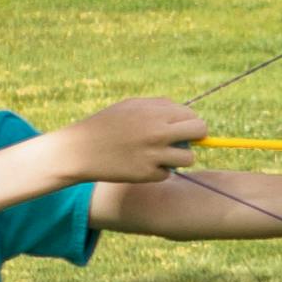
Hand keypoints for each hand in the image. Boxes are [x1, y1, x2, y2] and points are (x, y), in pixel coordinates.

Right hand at [58, 92, 208, 180]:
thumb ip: (159, 106)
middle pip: (200, 132)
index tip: (182, 128)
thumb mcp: (131, 106)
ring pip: (188, 158)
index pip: (192, 116)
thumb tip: (186, 113)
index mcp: (155, 113)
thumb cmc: (106, 124)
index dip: (190, 122)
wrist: (81, 150)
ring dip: (179, 157)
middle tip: (182, 141)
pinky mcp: (147, 175)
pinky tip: (142, 165)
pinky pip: (167, 173)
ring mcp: (154, 155)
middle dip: (196, 137)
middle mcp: (158, 133)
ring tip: (162, 155)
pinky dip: (159, 171)